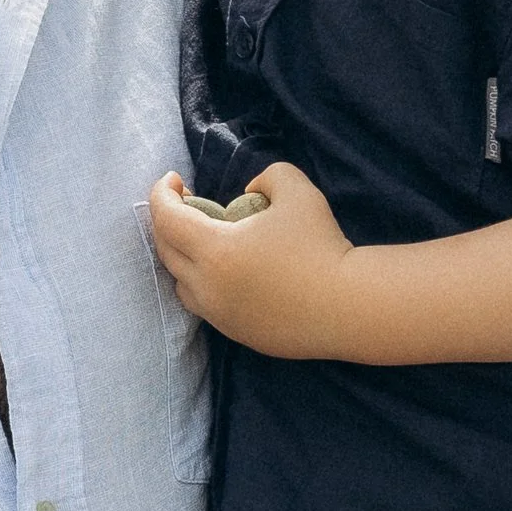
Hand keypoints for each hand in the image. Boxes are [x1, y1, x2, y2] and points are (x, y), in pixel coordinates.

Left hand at [147, 165, 354, 356]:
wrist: (349, 306)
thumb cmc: (321, 245)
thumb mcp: (296, 189)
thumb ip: (267, 176)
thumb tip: (250, 191)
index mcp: (214, 250)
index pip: (165, 218)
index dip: (162, 192)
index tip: (175, 179)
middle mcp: (207, 287)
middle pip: (165, 251)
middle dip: (168, 222)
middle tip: (188, 204)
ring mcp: (221, 316)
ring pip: (181, 284)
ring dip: (183, 258)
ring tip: (205, 241)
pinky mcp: (238, 334)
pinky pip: (207, 306)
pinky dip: (205, 284)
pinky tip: (230, 272)